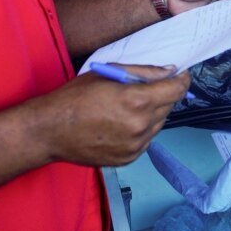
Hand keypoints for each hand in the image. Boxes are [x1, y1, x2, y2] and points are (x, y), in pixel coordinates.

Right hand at [30, 66, 189, 166]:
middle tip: (150, 87)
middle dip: (164, 94)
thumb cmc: (74, 97)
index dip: (182, 80)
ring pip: (159, 124)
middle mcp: (140, 126)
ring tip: (129, 106)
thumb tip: (169, 71)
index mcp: (136, 101)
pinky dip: (141, 129)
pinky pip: (146, 139)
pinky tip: (122, 123)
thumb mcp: (108, 73)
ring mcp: (135, 145)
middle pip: (169, 106)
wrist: (49, 131)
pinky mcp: (129, 158)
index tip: (181, 74)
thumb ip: (142, 72)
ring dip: (153, 112)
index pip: (176, 90)